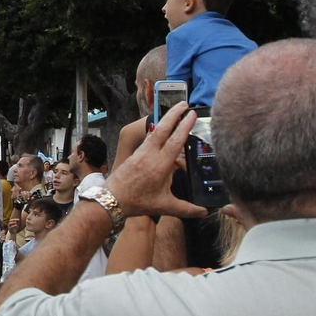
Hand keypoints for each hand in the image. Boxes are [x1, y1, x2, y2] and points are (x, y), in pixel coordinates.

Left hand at [103, 102, 207, 220]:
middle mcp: (151, 154)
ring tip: (175, 111)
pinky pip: (149, 139)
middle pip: (164, 128)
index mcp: (161, 165)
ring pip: (155, 131)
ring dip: (165, 120)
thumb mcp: (165, 206)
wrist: (112, 199)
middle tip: (184, 103)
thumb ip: (186, 209)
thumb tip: (204, 213)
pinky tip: (162, 131)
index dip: (185, 126)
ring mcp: (141, 152)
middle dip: (174, 114)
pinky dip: (157, 131)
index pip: (176, 140)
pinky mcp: (135, 154)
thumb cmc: (139, 202)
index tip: (192, 114)